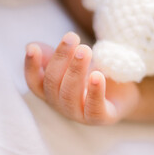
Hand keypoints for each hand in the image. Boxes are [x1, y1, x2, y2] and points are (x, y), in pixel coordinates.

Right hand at [24, 32, 139, 124]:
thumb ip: (53, 56)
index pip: (34, 82)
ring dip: (75, 70)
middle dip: (60, 58)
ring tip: (85, 50)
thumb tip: (31, 47)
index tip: (33, 49)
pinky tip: (98, 75)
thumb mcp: (71, 63)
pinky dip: (95, 92)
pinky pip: (94, 109)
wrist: (122, 91)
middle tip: (72, 37)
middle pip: (52, 84)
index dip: (31, 67)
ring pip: (70, 95)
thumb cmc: (90, 75)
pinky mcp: (100, 117)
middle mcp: (60, 104)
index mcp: (51, 91)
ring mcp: (79, 114)